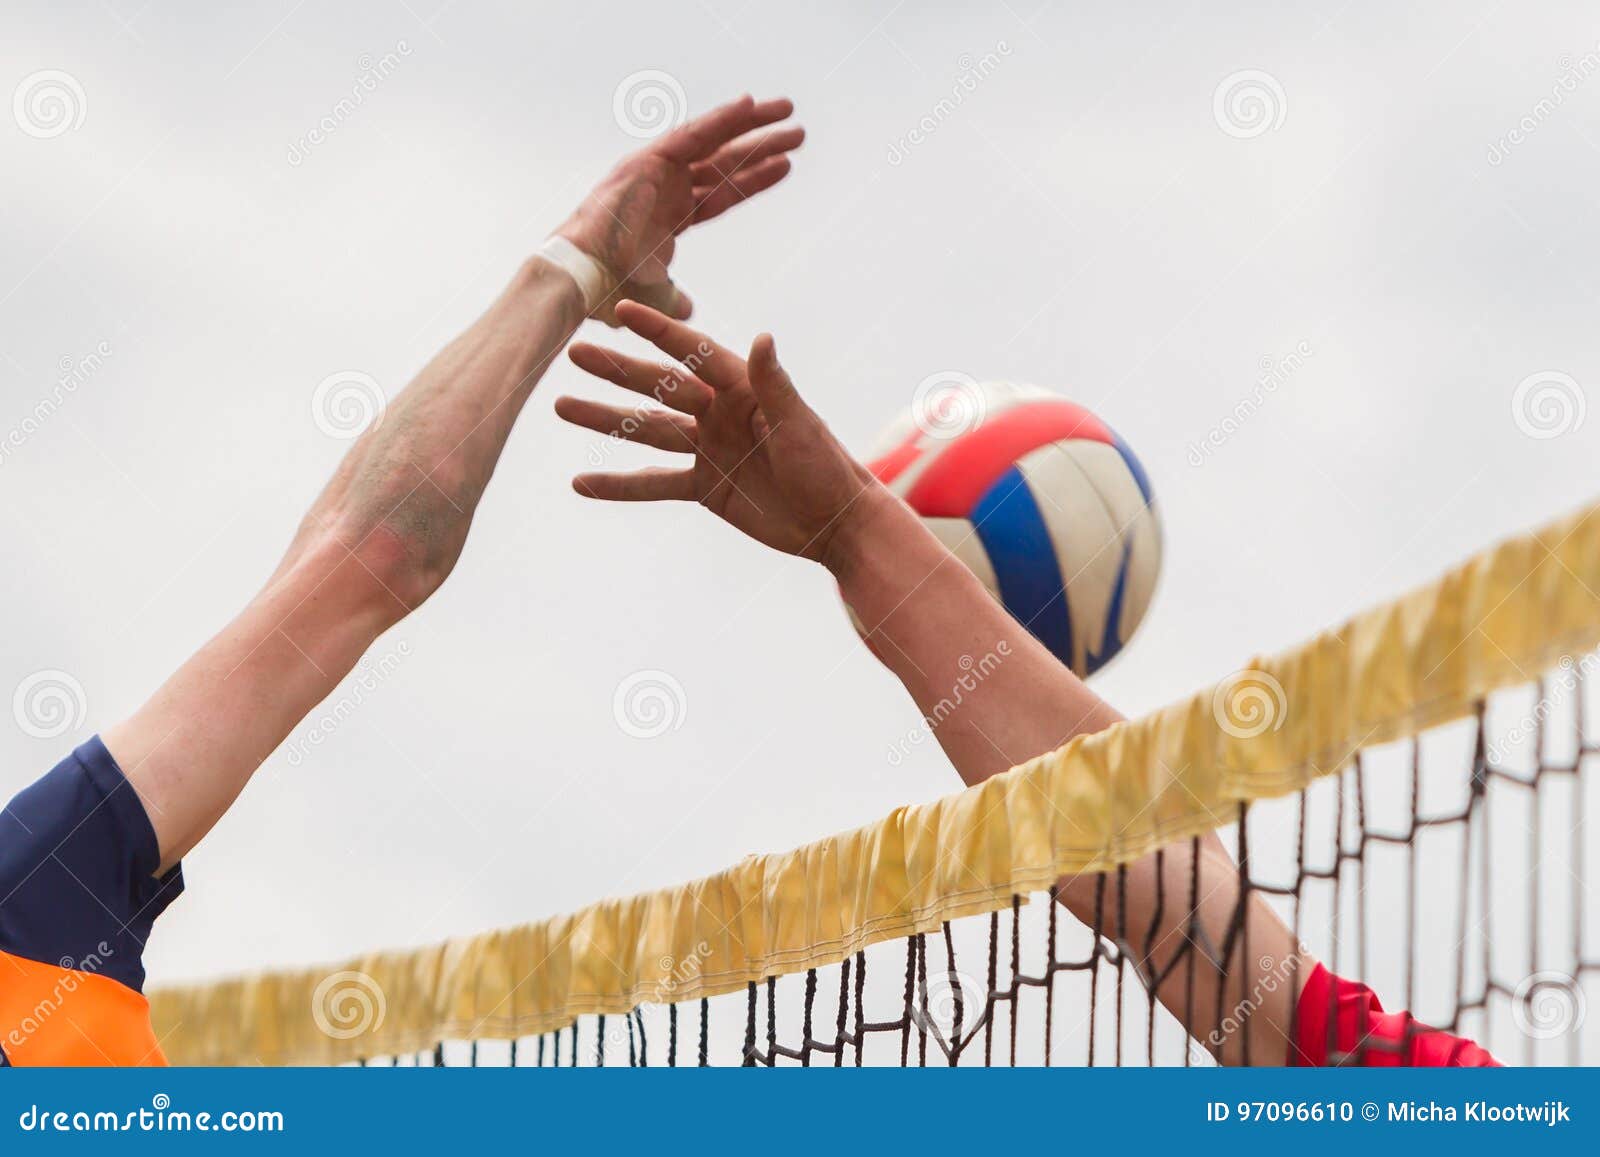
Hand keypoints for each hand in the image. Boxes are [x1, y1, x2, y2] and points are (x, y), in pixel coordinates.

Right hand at [553, 96, 802, 324]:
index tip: (786, 166)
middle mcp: (665, 187)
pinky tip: (750, 105)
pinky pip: (692, 136)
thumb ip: (674, 297)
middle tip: (796, 132)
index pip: (721, 193)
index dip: (753, 180)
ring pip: (714, 143)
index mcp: (669, 214)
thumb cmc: (609, 288)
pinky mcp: (648, 161)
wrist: (584, 278)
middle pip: (723, 163)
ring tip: (788, 112)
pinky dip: (720, 120)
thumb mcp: (655, 295)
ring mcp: (656, 171)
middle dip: (760, 146)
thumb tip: (687, 307)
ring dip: (751, 126)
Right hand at [556, 302, 885, 562]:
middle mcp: (718, 413)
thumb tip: (763, 337)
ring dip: (605, 420)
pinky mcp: (703, 487)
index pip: (692, 353)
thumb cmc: (827, 466)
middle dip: (617, 371)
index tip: (622, 310)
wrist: (835, 523)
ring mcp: (707, 449)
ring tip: (561, 407)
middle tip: (574, 353)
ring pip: (647, 432)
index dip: (658, 332)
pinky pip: (654, 484)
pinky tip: (583, 483)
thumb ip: (774, 383)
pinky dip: (619, 486)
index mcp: (742, 389)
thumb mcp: (799, 423)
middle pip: (658, 388)